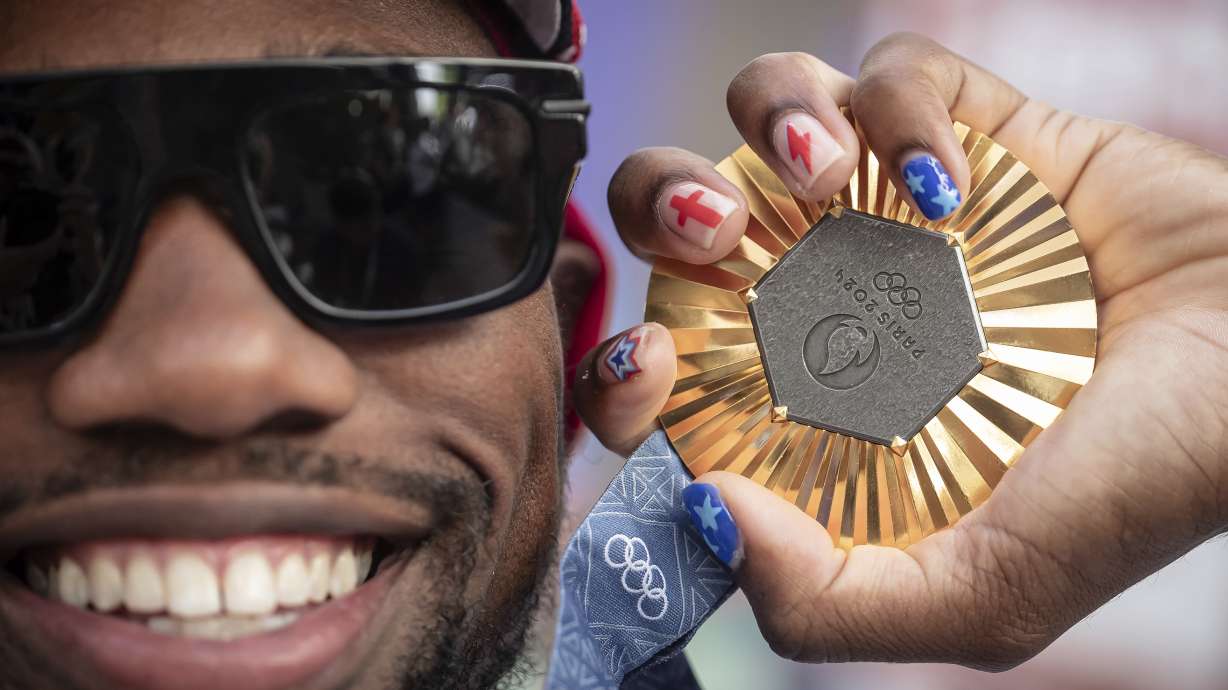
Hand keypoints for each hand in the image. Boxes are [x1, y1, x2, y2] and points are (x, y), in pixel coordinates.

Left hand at [573, 33, 1227, 668]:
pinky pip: (890, 69)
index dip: (617, 369)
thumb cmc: (1134, 489)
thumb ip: (830, 599)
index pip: (660, 369)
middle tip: (710, 235)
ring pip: (764, 110)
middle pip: (674, 212)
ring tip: (824, 175)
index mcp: (807, 398)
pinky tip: (954, 181)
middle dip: (657, 206)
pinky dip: (903, 105)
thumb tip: (700, 512)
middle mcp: (829, 290)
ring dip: (768, 121)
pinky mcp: (963, 127)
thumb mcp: (982, 595)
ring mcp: (891, 202)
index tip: (644, 369)